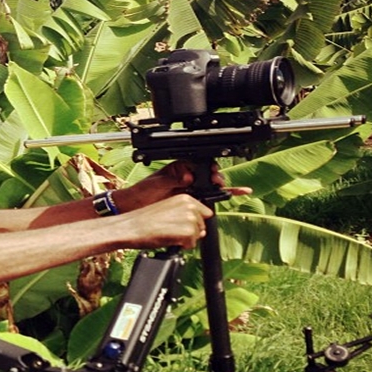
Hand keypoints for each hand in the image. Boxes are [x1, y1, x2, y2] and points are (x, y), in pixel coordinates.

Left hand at [118, 160, 250, 208]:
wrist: (134, 207)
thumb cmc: (141, 192)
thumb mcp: (157, 183)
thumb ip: (173, 179)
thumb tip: (188, 176)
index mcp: (178, 168)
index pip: (199, 164)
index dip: (208, 168)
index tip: (212, 174)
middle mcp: (186, 177)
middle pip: (207, 175)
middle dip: (216, 177)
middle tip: (218, 182)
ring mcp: (188, 188)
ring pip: (210, 186)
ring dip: (221, 186)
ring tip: (226, 187)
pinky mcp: (190, 200)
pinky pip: (208, 197)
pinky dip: (222, 194)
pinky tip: (238, 192)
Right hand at [126, 193, 213, 249]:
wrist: (130, 227)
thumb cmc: (144, 220)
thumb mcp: (168, 211)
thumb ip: (186, 216)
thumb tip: (202, 231)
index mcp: (185, 197)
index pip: (204, 213)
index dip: (194, 222)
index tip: (180, 224)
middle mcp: (190, 205)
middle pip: (202, 226)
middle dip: (190, 231)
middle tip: (170, 229)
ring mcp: (190, 218)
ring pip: (198, 236)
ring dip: (185, 239)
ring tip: (168, 233)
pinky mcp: (188, 231)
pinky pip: (191, 245)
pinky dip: (181, 246)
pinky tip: (168, 239)